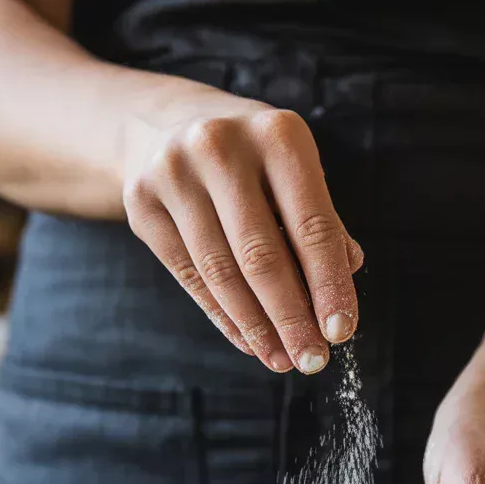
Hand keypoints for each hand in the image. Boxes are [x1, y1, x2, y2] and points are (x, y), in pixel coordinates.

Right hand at [122, 86, 362, 372]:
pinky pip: (189, 275)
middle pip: (262, 255)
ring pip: (221, 272)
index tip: (341, 331)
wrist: (164, 124)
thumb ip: (322, 223)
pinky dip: (223, 316)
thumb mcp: (294, 171)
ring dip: (256, 326)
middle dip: (291, 317)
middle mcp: (221, 147)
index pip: (312, 226)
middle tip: (311, 359)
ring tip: (281, 359)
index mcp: (277, 134)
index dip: (329, 284)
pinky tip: (249, 341)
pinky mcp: (141, 203)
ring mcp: (174, 174)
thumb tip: (343, 282)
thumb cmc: (252, 158)